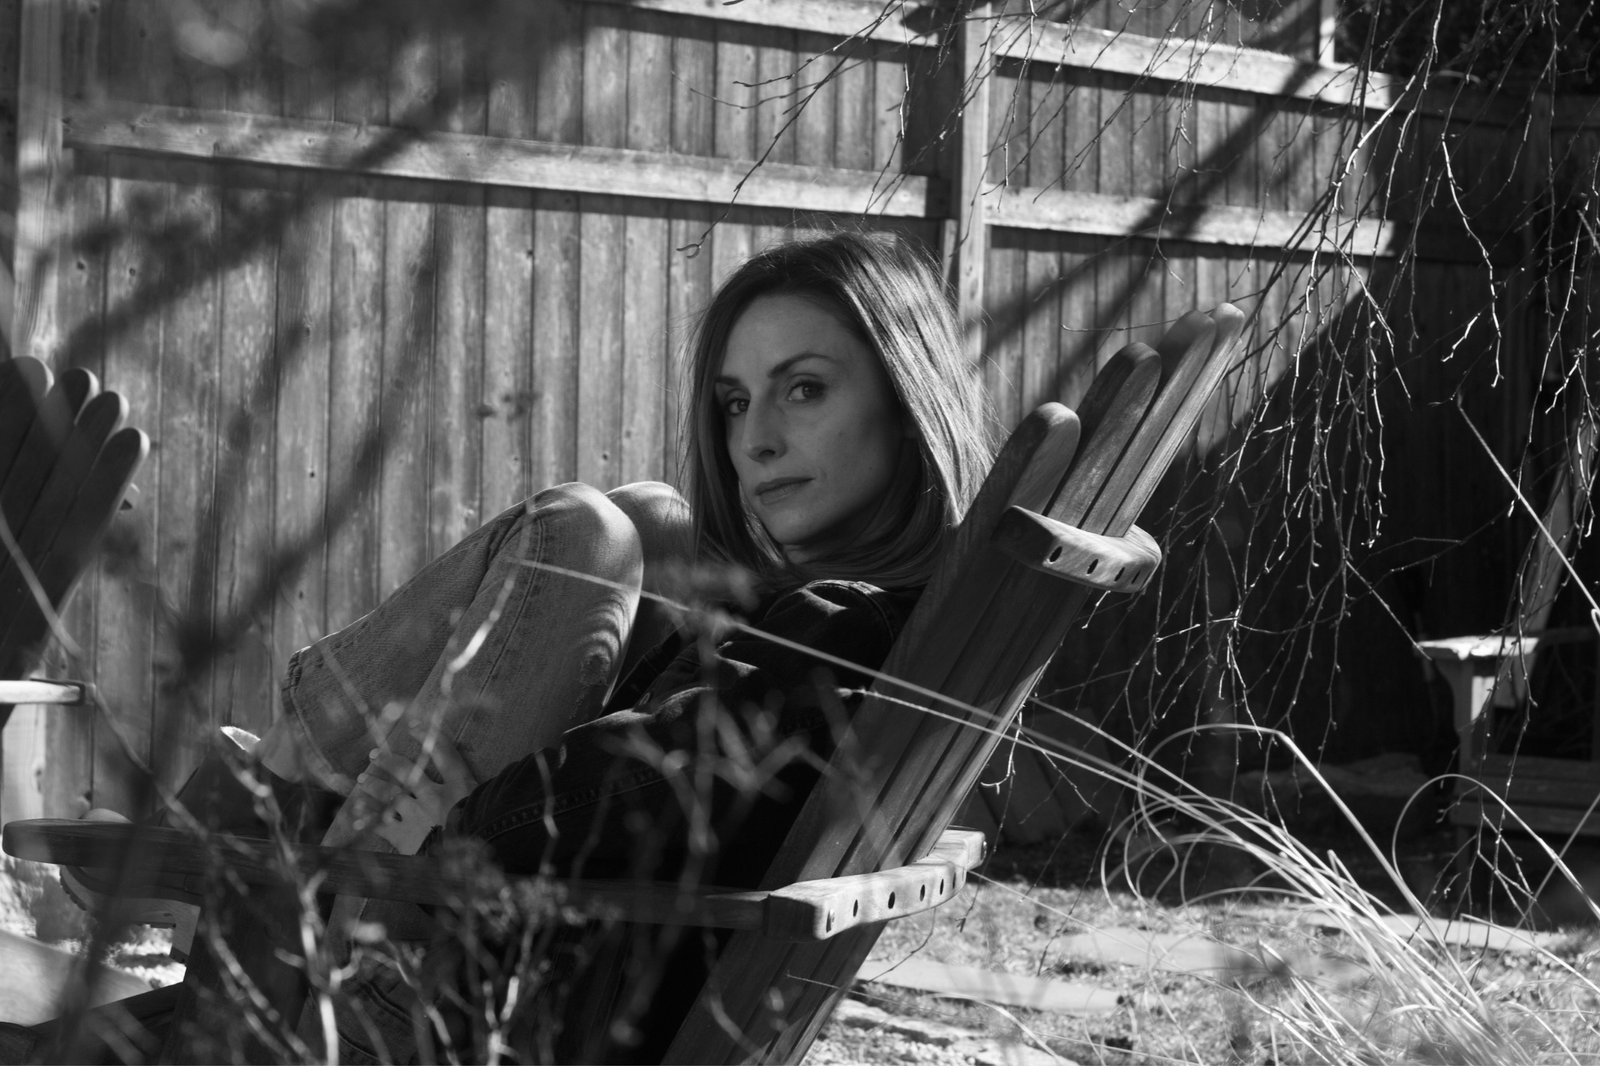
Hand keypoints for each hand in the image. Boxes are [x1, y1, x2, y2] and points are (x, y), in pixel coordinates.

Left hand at [352, 727, 477, 853]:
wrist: (466, 865)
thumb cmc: (482, 834)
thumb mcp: (489, 807)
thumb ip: (483, 795)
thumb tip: (491, 784)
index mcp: (459, 788)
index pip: (444, 753)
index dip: (428, 736)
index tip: (414, 724)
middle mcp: (433, 797)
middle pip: (407, 771)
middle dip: (389, 761)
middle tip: (375, 755)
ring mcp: (416, 816)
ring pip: (389, 795)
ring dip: (374, 785)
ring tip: (362, 779)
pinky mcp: (404, 837)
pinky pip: (380, 825)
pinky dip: (367, 819)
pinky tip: (357, 815)